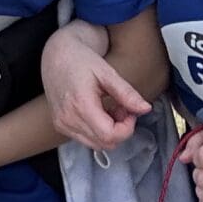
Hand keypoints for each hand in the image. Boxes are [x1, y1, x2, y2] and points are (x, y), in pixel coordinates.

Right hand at [43, 23, 147, 149]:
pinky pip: (86, 139)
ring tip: (110, 109)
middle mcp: (68, 118)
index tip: (131, 113)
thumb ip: (127, 93)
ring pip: (96, 145)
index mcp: (81, 104)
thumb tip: (146, 109)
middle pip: (104, 143)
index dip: (127, 129)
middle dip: (120, 130)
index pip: (109, 135)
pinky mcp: (60, 126)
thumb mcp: (107, 73)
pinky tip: (99, 113)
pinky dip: (97, 131)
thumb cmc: (81, 60)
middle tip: (122, 108)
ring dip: (110, 132)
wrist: (56, 56)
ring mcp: (62, 124)